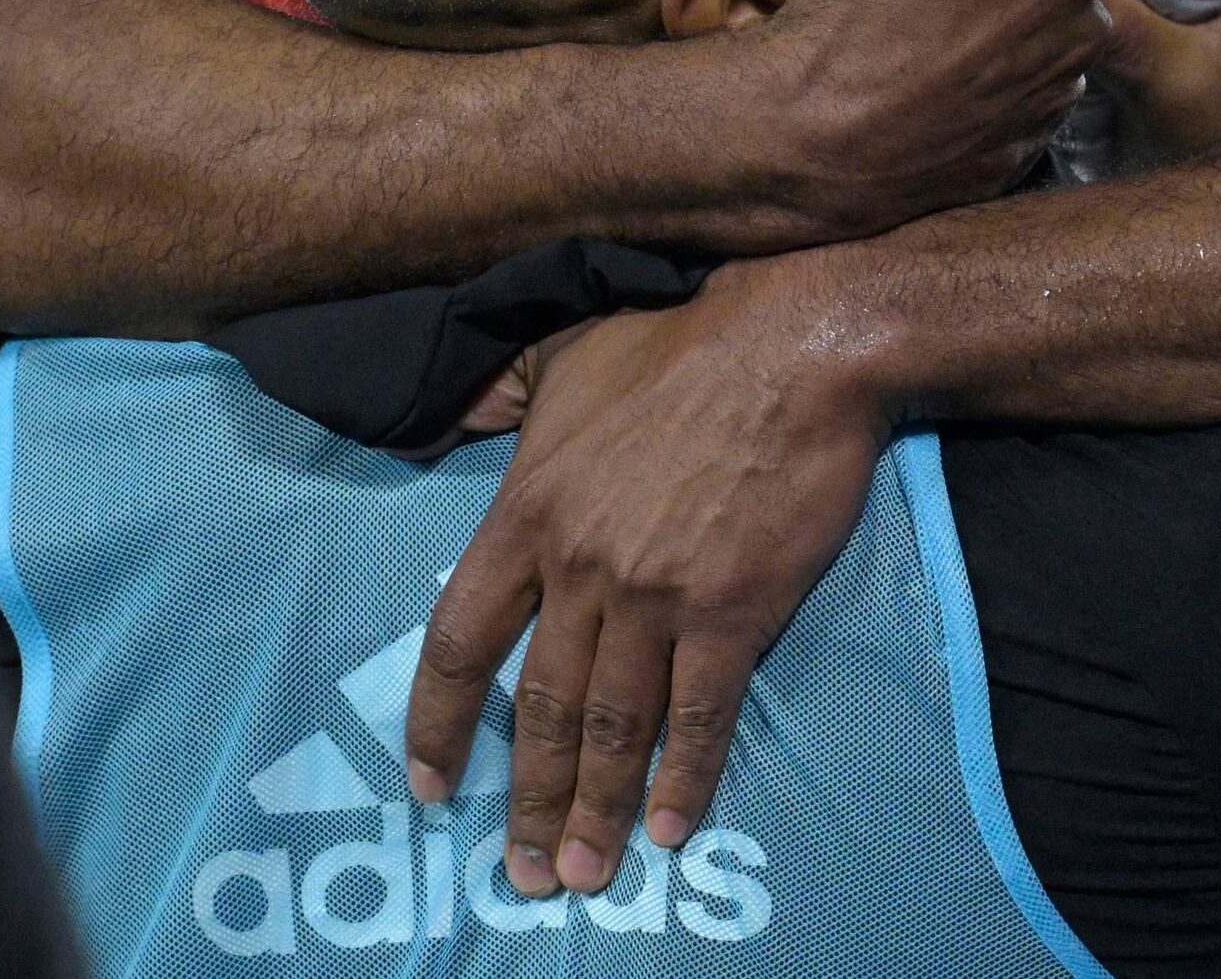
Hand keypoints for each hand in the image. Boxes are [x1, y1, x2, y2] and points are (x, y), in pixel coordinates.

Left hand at [400, 263, 885, 894]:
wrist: (791, 346)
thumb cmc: (675, 345)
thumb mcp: (561, 353)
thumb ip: (502, 398)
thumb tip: (455, 410)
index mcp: (526, 512)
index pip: (459, 639)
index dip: (437, 722)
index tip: (428, 784)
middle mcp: (580, 567)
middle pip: (536, 707)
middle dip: (524, 800)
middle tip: (520, 875)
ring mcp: (655, 596)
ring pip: (611, 726)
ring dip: (594, 810)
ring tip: (581, 874)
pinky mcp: (732, 612)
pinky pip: (699, 717)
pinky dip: (684, 781)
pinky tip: (671, 829)